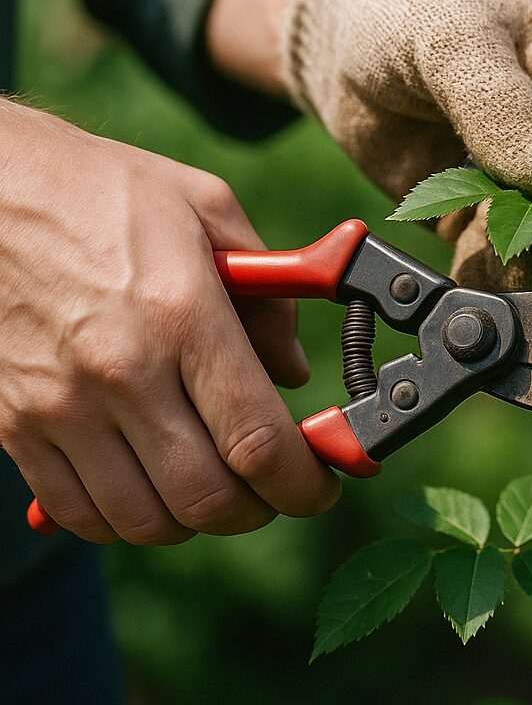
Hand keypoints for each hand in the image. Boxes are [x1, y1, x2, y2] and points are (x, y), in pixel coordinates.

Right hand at [0, 100, 338, 543]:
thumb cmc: (103, 189)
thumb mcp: (208, 208)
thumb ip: (268, 295)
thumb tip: (294, 373)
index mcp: (182, 315)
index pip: (257, 439)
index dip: (303, 482)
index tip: (322, 486)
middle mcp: (120, 372)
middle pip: (206, 497)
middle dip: (259, 509)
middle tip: (276, 490)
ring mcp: (59, 407)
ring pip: (143, 521)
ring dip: (195, 520)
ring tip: (217, 485)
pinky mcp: (14, 425)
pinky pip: (79, 511)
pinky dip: (127, 518)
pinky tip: (152, 483)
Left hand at [210, 0, 531, 289]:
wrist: (336, 38)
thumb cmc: (403, 11)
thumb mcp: (452, 40)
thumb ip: (501, 103)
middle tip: (512, 258)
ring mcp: (519, 173)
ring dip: (519, 263)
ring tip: (482, 278)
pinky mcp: (477, 209)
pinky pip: (494, 252)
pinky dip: (484, 273)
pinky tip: (464, 282)